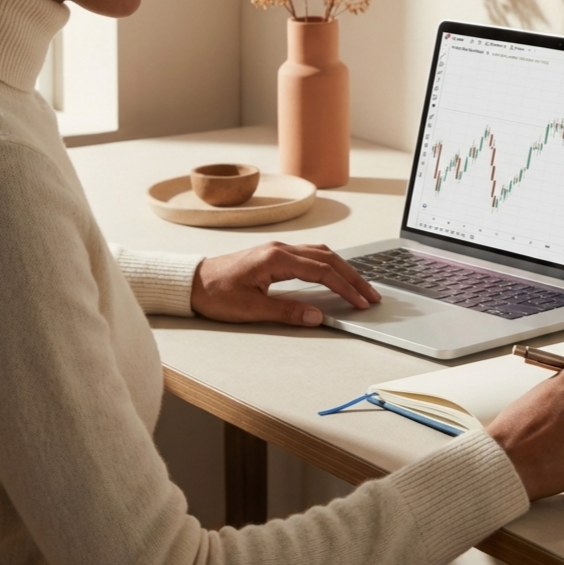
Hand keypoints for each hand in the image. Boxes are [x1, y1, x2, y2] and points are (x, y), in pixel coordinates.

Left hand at [190, 241, 380, 326]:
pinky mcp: (274, 255)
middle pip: (328, 258)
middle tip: (371, 295)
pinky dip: (329, 264)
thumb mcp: (250, 309)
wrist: (191, 282)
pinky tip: (335, 274)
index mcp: (276, 259)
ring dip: (343, 268)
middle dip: (353, 276)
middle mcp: (281, 249)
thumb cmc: (215, 294)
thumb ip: (286, 311)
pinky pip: (310, 255)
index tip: (361, 302)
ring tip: (360, 286)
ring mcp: (278, 249)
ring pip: (321, 253)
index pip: (322, 271)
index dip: (345, 287)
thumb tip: (317, 315)